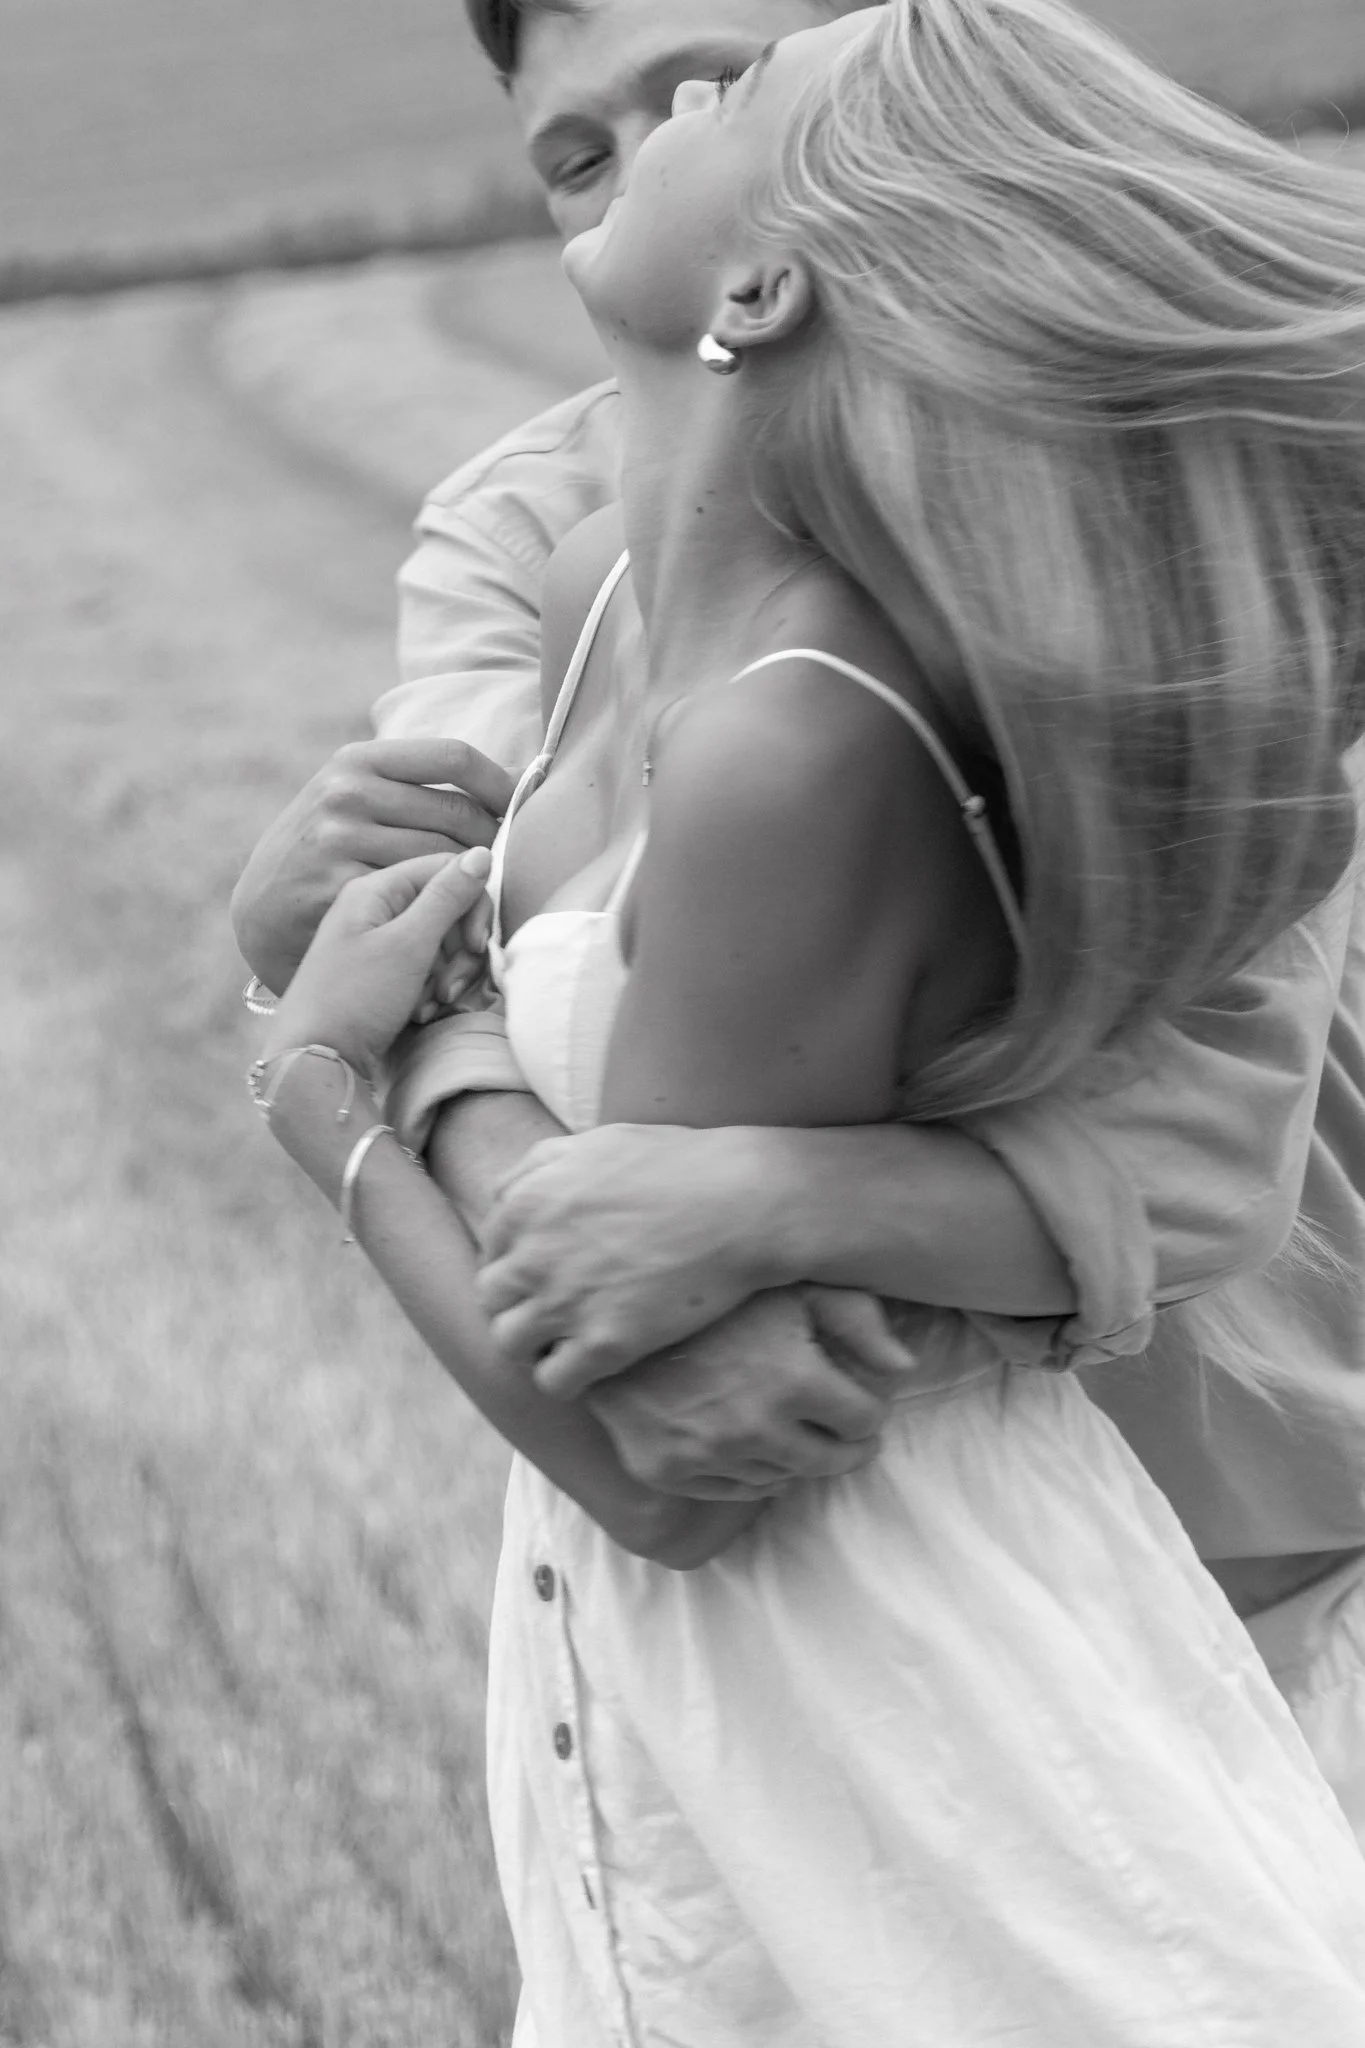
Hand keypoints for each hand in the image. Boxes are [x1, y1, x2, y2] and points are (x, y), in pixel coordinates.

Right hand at [231, 738, 513, 996]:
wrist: (261, 910)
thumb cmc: (326, 851)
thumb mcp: (351, 797)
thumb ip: (411, 784)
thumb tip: (511, 774)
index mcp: (358, 761)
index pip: (454, 757)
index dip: (500, 783)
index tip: (520, 808)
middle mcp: (346, 793)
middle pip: (459, 814)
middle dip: (496, 841)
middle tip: (510, 865)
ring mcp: (340, 840)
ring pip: (447, 859)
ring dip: (479, 881)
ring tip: (491, 891)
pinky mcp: (341, 888)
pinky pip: (421, 897)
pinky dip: (449, 910)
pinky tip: (459, 920)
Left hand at [262, 849, 492, 1074]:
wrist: (314, 1060)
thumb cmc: (354, 999)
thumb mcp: (407, 945)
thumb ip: (447, 897)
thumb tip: (482, 853)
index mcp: (377, 889)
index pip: (447, 870)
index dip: (473, 905)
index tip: (477, 945)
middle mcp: (377, 909)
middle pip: (449, 910)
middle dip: (461, 951)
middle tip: (450, 987)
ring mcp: (380, 942)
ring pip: (444, 944)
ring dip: (450, 976)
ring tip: (432, 1004)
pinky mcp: (385, 973)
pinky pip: (429, 969)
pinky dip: (434, 991)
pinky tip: (421, 1012)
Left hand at [478, 1123, 788, 1395]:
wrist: (743, 1202)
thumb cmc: (678, 1166)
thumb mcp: (595, 1144)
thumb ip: (537, 1167)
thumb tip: (506, 1200)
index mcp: (526, 1204)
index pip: (490, 1252)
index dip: (519, 1266)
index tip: (549, 1275)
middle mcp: (533, 1255)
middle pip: (492, 1299)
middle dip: (519, 1305)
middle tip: (556, 1310)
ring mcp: (565, 1302)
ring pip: (510, 1344)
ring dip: (534, 1346)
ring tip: (569, 1341)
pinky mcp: (604, 1344)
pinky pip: (552, 1382)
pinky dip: (567, 1379)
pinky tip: (596, 1365)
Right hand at [585, 1289, 900, 1501]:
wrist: (617, 1308)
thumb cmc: (714, 1291)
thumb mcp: (792, 1286)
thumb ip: (858, 1318)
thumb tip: (907, 1367)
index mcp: (794, 1379)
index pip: (865, 1421)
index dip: (868, 1408)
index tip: (860, 1398)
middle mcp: (754, 1427)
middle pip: (831, 1462)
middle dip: (845, 1443)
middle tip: (843, 1427)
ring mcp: (707, 1455)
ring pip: (784, 1479)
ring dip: (797, 1457)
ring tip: (793, 1427)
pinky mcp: (668, 1471)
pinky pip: (735, 1489)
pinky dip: (752, 1470)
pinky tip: (753, 1441)